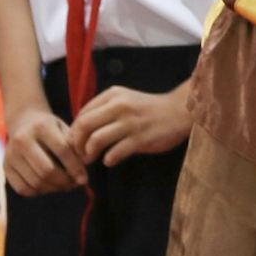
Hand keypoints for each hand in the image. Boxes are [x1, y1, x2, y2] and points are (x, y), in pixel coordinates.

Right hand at [3, 107, 85, 196]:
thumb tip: (85, 168)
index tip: (85, 179)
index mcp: (41, 126)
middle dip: (64, 181)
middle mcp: (22, 140)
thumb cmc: (52, 128)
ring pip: (35, 181)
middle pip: (46, 170)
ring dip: (54, 188)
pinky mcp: (5, 167)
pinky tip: (50, 186)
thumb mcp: (65, 128)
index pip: (62, 150)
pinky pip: (23, 188)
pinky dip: (39, 192)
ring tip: (65, 186)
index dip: (76, 167)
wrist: (24, 122)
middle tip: (75, 184)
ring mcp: (11, 154)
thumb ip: (75, 145)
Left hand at [69, 85, 191, 166]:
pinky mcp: (141, 138)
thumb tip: (78, 131)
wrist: (181, 111)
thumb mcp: (125, 101)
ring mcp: (131, 122)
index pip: (81, 114)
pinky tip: (111, 160)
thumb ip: (103, 111)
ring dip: (89, 154)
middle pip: (83, 126)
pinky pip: (114, 153)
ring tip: (92, 159)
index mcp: (113, 95)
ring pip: (95, 140)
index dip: (74, 132)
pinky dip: (108, 160)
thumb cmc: (149, 109)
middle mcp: (120, 106)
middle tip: (80, 154)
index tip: (77, 143)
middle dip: (76, 144)